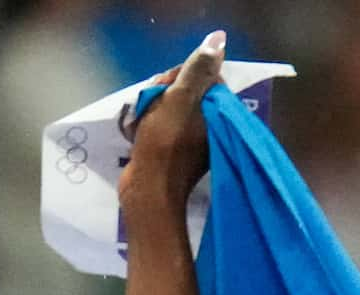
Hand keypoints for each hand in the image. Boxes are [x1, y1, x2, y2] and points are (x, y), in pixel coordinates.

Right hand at [119, 32, 224, 214]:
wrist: (149, 188)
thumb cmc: (165, 143)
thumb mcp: (180, 99)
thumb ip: (198, 70)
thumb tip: (218, 41)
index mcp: (219, 112)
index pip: (205, 76)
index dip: (181, 76)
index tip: (167, 88)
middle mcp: (213, 125)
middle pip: (187, 90)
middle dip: (165, 92)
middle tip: (152, 106)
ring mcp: (196, 139)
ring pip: (173, 106)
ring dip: (154, 106)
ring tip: (143, 119)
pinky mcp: (179, 150)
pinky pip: (166, 124)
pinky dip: (152, 123)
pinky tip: (140, 130)